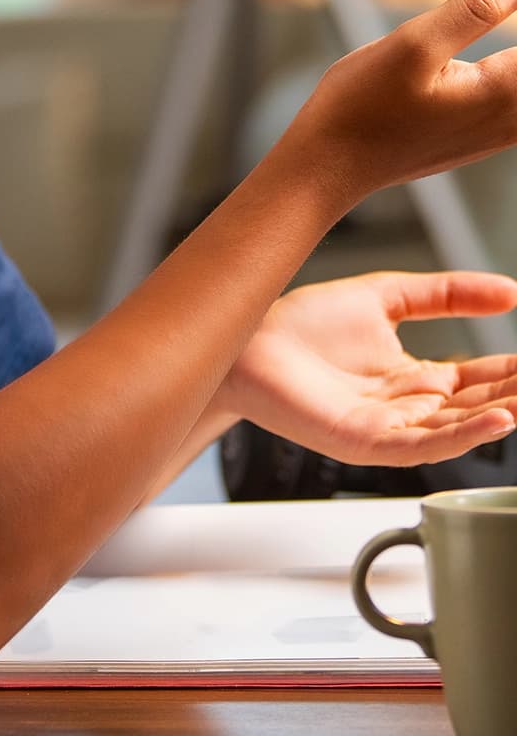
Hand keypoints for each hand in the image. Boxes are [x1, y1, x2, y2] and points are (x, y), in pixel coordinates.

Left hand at [222, 270, 516, 465]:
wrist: (246, 340)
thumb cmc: (300, 324)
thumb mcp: (385, 296)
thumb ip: (445, 293)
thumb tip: (508, 289)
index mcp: (413, 377)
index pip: (478, 379)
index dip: (512, 372)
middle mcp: (407, 407)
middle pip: (477, 407)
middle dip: (515, 394)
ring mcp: (389, 427)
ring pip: (459, 429)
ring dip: (501, 415)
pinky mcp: (367, 442)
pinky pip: (425, 445)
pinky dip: (464, 435)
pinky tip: (497, 420)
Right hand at [283, 0, 516, 204]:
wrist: (329, 164)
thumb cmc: (361, 107)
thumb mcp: (413, 44)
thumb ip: (475, 7)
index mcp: (505, 90)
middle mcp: (513, 118)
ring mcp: (499, 133)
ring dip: (515, 58)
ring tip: (506, 7)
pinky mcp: (481, 136)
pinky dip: (514, 75)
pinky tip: (503, 60)